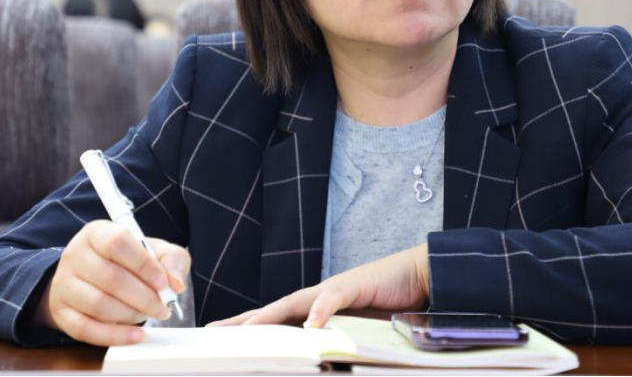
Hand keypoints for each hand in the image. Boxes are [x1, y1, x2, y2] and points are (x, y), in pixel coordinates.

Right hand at [33, 220, 190, 345]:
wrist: (93, 277)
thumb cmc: (129, 261)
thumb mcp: (155, 251)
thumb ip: (171, 260)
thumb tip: (176, 284)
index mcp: (96, 232)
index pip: (117, 243)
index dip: (143, 265)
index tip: (163, 284)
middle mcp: (74, 255)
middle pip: (110, 278)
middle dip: (143, 297)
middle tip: (162, 308)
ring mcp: (63, 284)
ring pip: (98, 305)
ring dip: (130, 315)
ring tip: (146, 315)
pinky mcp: (60, 311)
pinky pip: (85, 329)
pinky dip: (114, 336)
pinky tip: (135, 336)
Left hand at [208, 243, 429, 328]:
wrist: (418, 276)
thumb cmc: (388, 303)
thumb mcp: (357, 331)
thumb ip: (336, 341)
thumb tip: (316, 355)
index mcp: (316, 309)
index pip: (276, 320)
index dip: (249, 328)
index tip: (221, 338)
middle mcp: (319, 297)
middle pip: (274, 309)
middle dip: (244, 321)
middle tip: (213, 331)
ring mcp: (334, 290)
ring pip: (295, 303)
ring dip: (271, 317)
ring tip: (248, 331)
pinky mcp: (356, 285)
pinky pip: (334, 299)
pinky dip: (322, 312)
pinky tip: (312, 325)